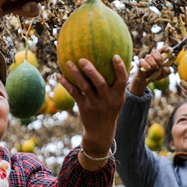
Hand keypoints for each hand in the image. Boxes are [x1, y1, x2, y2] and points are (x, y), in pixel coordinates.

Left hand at [58, 55, 127, 170]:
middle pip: (100, 83)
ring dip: (76, 74)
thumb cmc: (110, 108)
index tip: (115, 56)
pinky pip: (75, 94)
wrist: (101, 131)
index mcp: (118, 95)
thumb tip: (127, 62)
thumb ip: (120, 82)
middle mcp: (107, 99)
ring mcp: (95, 104)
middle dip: (91, 70)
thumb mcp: (119, 98)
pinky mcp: (84, 107)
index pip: (122, 80)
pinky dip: (67, 85)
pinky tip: (60, 76)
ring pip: (84, 87)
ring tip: (68, 63)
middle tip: (82, 59)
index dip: (120, 68)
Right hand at [129, 48, 170, 95]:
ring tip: (155, 69)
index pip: (162, 49)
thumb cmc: (156, 74)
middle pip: (154, 51)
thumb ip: (167, 71)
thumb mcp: (164, 74)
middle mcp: (152, 56)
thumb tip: (164, 68)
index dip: (165, 48)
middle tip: (161, 65)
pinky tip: (149, 69)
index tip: (168, 50)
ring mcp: (146, 59)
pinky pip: (143, 61)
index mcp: (159, 56)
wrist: (146, 79)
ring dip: (153, 64)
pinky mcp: (141, 63)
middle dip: (159, 58)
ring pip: (149, 57)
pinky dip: (147, 65)